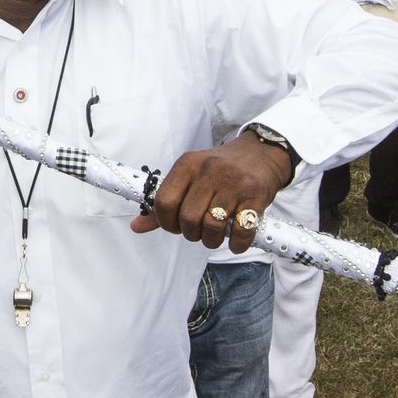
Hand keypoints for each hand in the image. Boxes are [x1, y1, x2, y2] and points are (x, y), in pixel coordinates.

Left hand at [130, 130, 291, 253]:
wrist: (262, 153)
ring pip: (212, 226)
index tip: (176, 226)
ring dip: (211, 240)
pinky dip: (237, 243)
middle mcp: (209, 170)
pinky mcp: (256, 195)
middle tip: (198, 232)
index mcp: (188, 164)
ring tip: (214, 236)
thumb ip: (165, 203)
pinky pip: (241, 231)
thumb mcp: (191, 177)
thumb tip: (136, 226)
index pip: (164, 202)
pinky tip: (236, 240)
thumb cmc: (220, 170)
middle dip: (191, 234)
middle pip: (188, 218)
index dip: (167, 222)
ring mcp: (234, 183)